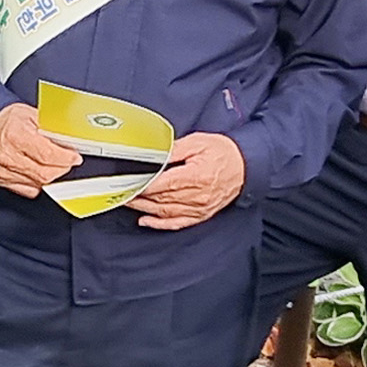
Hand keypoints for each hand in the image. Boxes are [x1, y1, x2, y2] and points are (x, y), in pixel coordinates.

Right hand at [0, 101, 81, 196]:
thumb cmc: (14, 120)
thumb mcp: (36, 116)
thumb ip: (54, 130)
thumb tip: (73, 141)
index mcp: (15, 136)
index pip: (47, 155)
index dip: (65, 158)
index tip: (75, 157)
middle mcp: (7, 155)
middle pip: (44, 173)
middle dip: (62, 168)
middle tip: (67, 160)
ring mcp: (3, 170)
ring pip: (39, 183)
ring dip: (52, 175)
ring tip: (54, 162)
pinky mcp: (3, 180)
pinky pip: (30, 190)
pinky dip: (40, 182)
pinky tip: (40, 169)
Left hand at [128, 131, 247, 230]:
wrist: (246, 166)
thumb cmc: (223, 152)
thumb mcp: (198, 142)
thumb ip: (174, 150)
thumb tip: (154, 155)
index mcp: (195, 176)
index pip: (162, 184)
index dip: (142, 184)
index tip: (127, 182)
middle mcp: (196, 196)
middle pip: (160, 199)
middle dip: (138, 196)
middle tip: (120, 191)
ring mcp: (198, 208)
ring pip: (164, 212)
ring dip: (143, 209)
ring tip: (127, 202)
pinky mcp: (201, 214)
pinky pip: (177, 223)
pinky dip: (159, 224)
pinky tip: (145, 221)